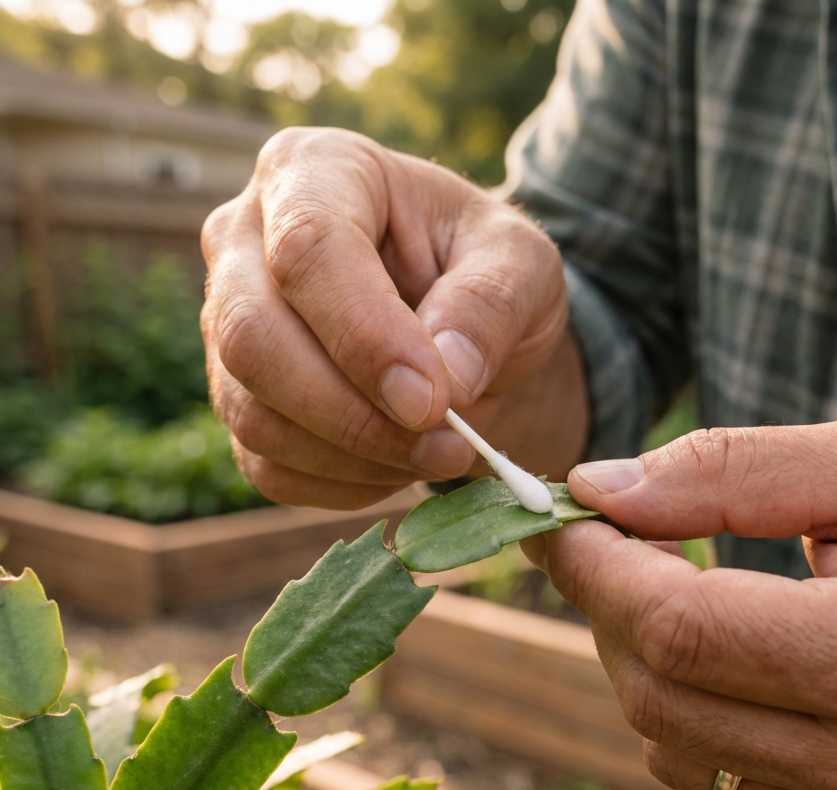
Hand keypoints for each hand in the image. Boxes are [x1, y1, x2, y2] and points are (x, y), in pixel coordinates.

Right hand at [200, 127, 587, 508]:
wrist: (463, 324)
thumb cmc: (486, 272)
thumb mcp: (523, 266)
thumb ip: (491, 304)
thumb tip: (445, 376)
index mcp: (316, 171)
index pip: (308, 251)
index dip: (366, 338)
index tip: (435, 401)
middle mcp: (245, 242)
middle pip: (254, 340)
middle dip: (355, 414)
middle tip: (450, 444)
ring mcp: (229, 326)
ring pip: (254, 414)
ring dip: (356, 458)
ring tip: (442, 454)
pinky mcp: (240, 400)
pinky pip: (266, 466)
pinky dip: (340, 486)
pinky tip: (399, 466)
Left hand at [523, 418, 836, 789]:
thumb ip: (726, 468)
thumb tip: (597, 488)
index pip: (682, 628)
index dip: (599, 568)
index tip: (567, 518)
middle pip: (658, 693)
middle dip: (605, 606)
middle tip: (610, 543)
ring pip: (665, 744)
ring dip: (637, 658)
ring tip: (670, 592)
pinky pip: (703, 783)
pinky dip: (679, 713)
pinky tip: (714, 661)